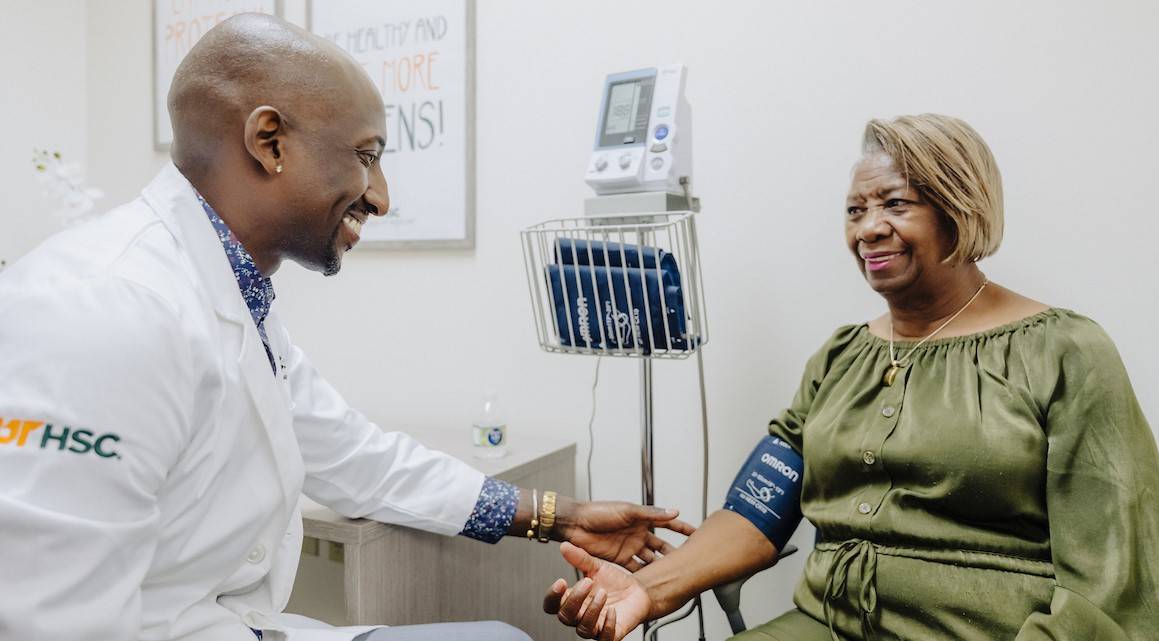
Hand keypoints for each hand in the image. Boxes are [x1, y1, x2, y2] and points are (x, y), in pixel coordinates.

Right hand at [544, 542, 651, 640]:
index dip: (552, 596)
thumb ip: (579, 558)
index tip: (561, 581)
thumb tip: (565, 546)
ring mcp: (595, 626)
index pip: (551, 605)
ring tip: (603, 593)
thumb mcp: (596, 567)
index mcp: (573, 600)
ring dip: (591, 611)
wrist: (638, 592)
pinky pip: (604, 638)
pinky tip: (613, 611)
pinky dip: (608, 626)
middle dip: (574, 600)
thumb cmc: (614, 582)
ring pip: (583, 629)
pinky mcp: (612, 634)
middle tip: (587, 582)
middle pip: (565, 617)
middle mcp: (581, 616)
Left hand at [559, 500, 695, 570]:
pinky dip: (645, 575)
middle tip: (690, 562)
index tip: (698, 533)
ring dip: (662, 567)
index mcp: (641, 520)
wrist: (575, 523)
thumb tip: (674, 511)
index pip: (667, 524)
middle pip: (661, 546)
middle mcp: (638, 535)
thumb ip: (651, 513)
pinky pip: (636, 569)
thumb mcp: (628, 511)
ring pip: (651, 559)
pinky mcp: (619, 560)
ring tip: (676, 575)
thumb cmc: (598, 512)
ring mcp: (630, 548)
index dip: (682, 529)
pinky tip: (655, 582)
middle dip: (675, 553)